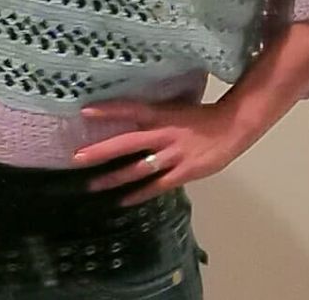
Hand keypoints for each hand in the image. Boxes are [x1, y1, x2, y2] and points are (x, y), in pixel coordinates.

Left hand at [72, 99, 243, 206]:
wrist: (231, 127)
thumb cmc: (199, 117)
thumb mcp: (174, 108)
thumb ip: (153, 115)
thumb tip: (127, 116)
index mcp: (161, 114)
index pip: (130, 109)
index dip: (109, 110)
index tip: (85, 111)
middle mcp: (163, 134)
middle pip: (127, 143)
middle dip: (101, 151)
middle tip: (77, 157)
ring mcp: (173, 155)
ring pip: (137, 168)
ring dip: (113, 178)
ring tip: (92, 185)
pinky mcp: (183, 173)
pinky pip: (156, 186)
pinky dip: (138, 194)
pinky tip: (122, 201)